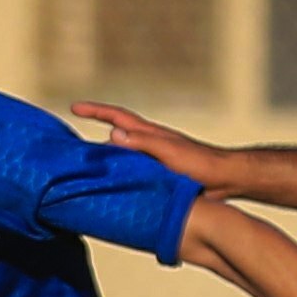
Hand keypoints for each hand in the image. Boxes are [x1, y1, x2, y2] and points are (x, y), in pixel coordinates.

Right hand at [71, 100, 229, 189]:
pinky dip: (119, 176)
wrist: (224, 177)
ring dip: (106, 160)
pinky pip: (132, 172)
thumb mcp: (167, 151)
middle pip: (115, 135)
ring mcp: (154, 158)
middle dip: (94, 136)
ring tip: (86, 172)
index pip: (116, 117)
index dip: (94, 111)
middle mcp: (148, 142)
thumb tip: (111, 135)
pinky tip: (113, 189)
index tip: (74, 108)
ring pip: (123, 156)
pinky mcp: (160, 174)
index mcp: (148, 133)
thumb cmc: (199, 163)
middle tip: (72, 147)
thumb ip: (141, 143)